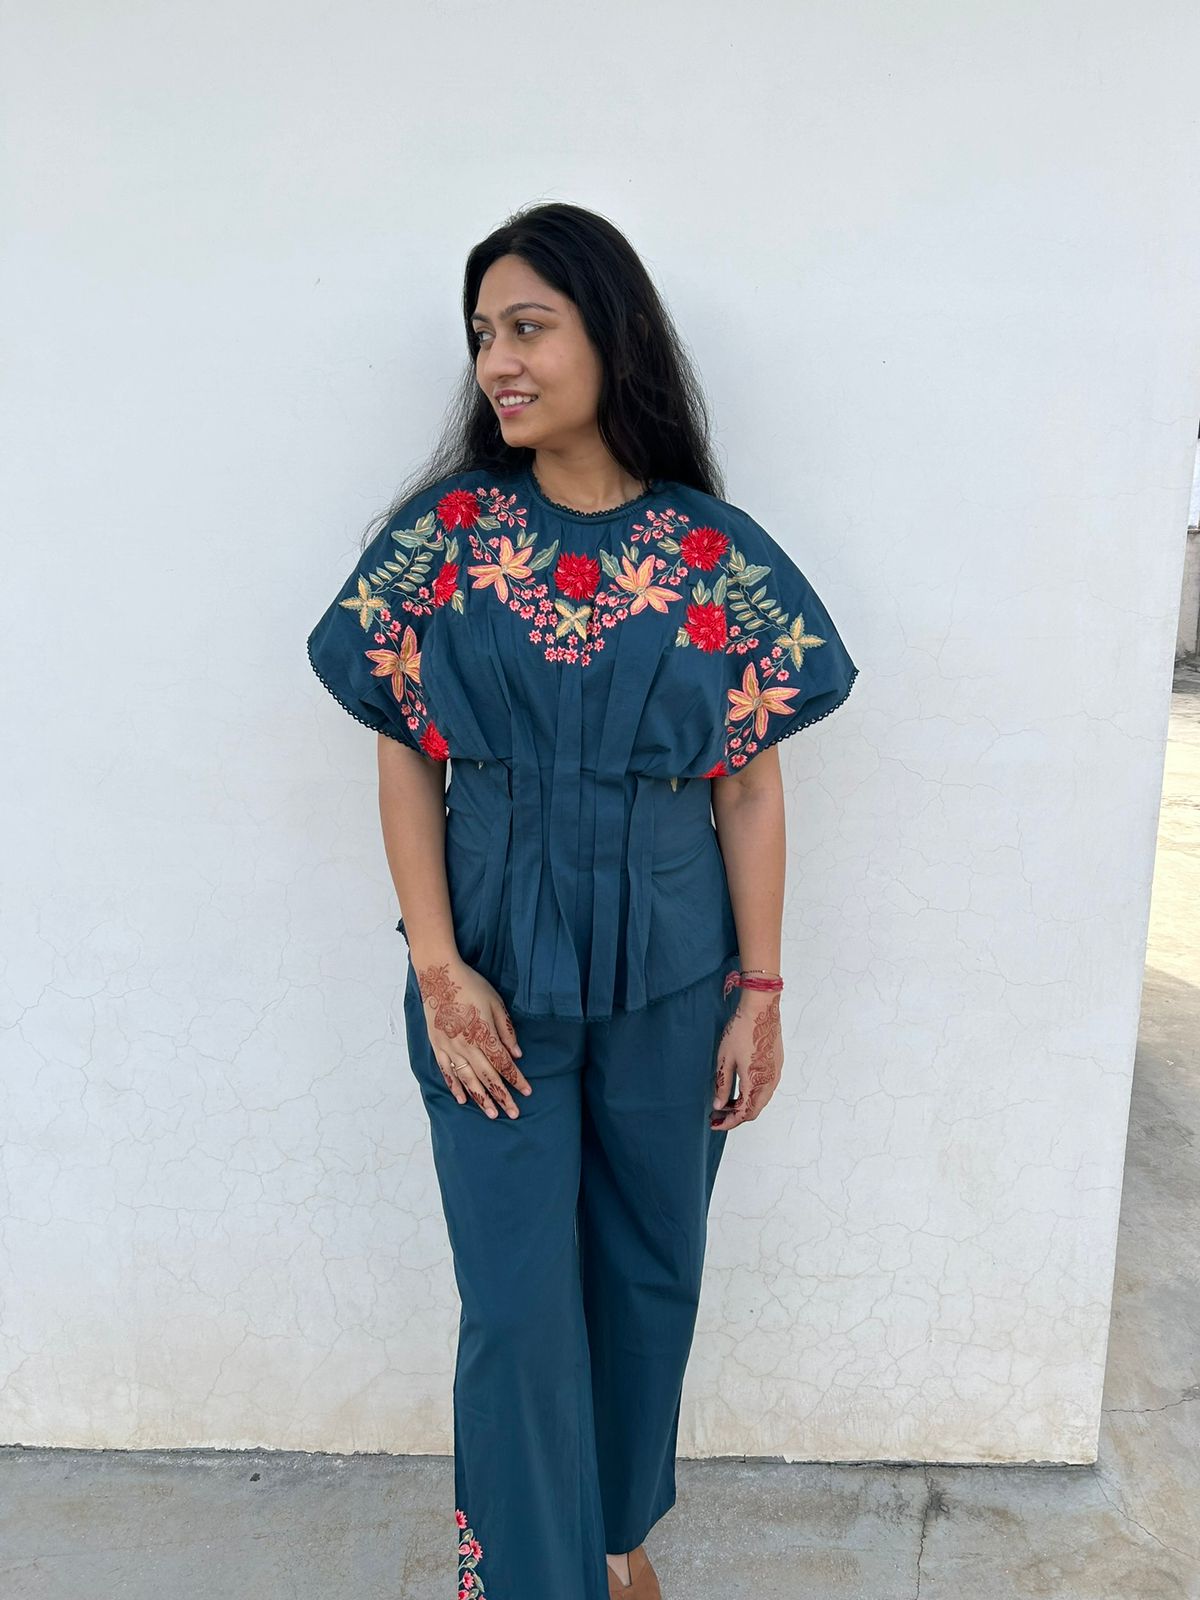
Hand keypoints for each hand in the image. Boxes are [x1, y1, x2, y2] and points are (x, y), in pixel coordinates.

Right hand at [414, 955, 531, 1118]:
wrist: (439, 975)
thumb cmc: (471, 986)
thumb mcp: (495, 1002)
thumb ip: (506, 1030)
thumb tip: (517, 1054)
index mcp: (483, 1034)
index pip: (503, 1063)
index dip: (516, 1079)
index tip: (527, 1092)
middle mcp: (466, 1045)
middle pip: (487, 1076)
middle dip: (502, 1096)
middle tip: (514, 1113)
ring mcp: (450, 1047)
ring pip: (467, 1079)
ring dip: (480, 1098)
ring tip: (491, 1114)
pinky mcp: (437, 1045)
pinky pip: (447, 1072)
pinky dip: (455, 1087)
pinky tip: (462, 1100)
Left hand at [710, 990, 782, 1129]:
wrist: (761, 1008)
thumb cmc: (741, 1030)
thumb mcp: (725, 1059)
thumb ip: (722, 1084)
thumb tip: (718, 1104)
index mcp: (756, 1082)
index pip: (743, 1114)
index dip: (728, 1122)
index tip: (714, 1123)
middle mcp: (770, 1082)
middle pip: (754, 1110)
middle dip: (735, 1116)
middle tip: (717, 1115)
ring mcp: (776, 1073)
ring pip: (761, 1100)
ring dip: (744, 1105)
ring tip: (725, 1102)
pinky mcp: (777, 1065)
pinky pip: (766, 1089)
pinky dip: (753, 1095)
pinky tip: (739, 1088)